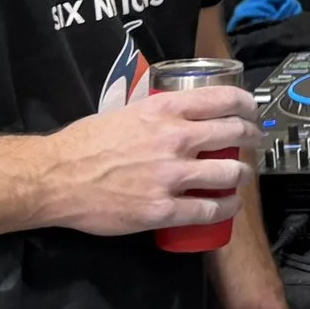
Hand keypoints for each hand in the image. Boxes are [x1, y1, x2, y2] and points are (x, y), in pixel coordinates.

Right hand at [32, 89, 258, 235]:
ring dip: (242, 174)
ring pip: (230, 173)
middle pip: (234, 133)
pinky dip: (226, 207)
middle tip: (253, 142)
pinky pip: (209, 209)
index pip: (223, 99)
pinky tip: (229, 205)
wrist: (56, 177)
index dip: (246, 105)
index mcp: (165, 109)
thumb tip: (178, 114)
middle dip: (251, 137)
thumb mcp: (125, 111)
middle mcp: (176, 138)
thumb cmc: (85, 142)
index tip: (252, 110)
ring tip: (242, 176)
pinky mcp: (164, 209)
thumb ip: (156, 113)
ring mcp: (172, 175)